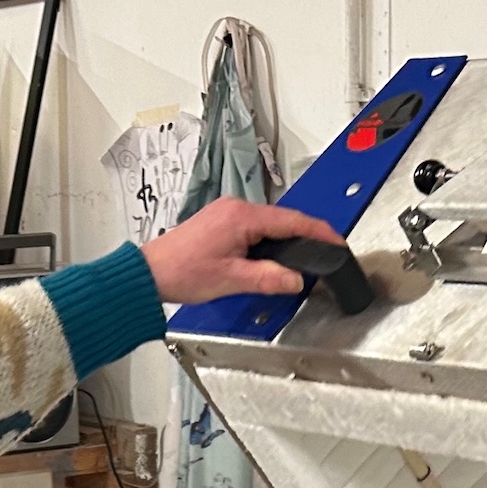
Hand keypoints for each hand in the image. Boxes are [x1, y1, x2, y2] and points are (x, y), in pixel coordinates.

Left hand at [142, 196, 346, 304]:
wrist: (150, 273)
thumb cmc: (182, 272)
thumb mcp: (232, 279)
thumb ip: (268, 278)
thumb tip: (296, 279)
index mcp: (241, 216)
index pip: (292, 220)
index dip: (318, 231)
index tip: (337, 241)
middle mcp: (235, 208)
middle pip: (282, 219)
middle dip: (306, 235)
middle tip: (325, 252)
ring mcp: (227, 213)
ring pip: (268, 224)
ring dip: (286, 239)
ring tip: (304, 257)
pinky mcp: (220, 223)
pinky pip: (254, 228)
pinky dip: (269, 241)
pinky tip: (273, 257)